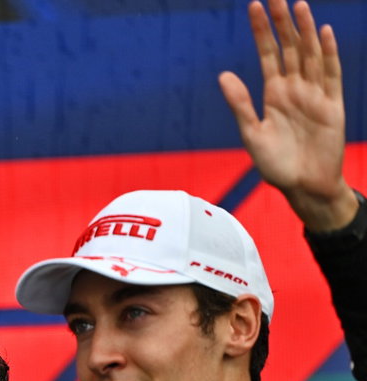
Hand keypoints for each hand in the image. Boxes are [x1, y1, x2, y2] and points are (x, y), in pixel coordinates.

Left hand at [218, 0, 356, 231]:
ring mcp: (315, 94)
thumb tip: (223, 75)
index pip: (267, 54)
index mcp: (273, 94)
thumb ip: (241, 104)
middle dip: (283, 22)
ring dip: (305, 31)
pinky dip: (327, 54)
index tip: (254, 6)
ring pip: (310, 55)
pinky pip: (330, 74)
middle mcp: (295, 88)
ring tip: (298, 5)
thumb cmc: (276, 165)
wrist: (304, 186)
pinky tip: (322, 33)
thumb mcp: (252, 134)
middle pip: (290, 47)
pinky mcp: (332, 105)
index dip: (262, 31)